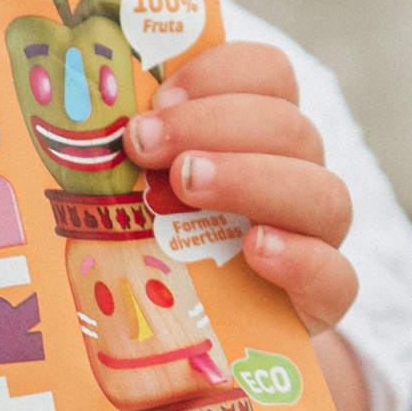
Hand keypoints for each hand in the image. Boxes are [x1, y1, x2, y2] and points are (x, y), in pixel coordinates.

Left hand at [124, 43, 358, 333]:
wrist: (187, 338)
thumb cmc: (149, 249)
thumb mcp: (130, 191)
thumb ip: (127, 147)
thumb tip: (74, 99)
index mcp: (257, 133)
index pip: (268, 74)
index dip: (219, 72)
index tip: (159, 96)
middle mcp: (295, 176)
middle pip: (290, 128)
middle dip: (212, 125)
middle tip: (145, 144)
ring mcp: (315, 240)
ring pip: (323, 194)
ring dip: (252, 179)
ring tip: (188, 186)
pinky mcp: (320, 301)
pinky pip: (337, 277)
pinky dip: (301, 258)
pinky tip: (256, 250)